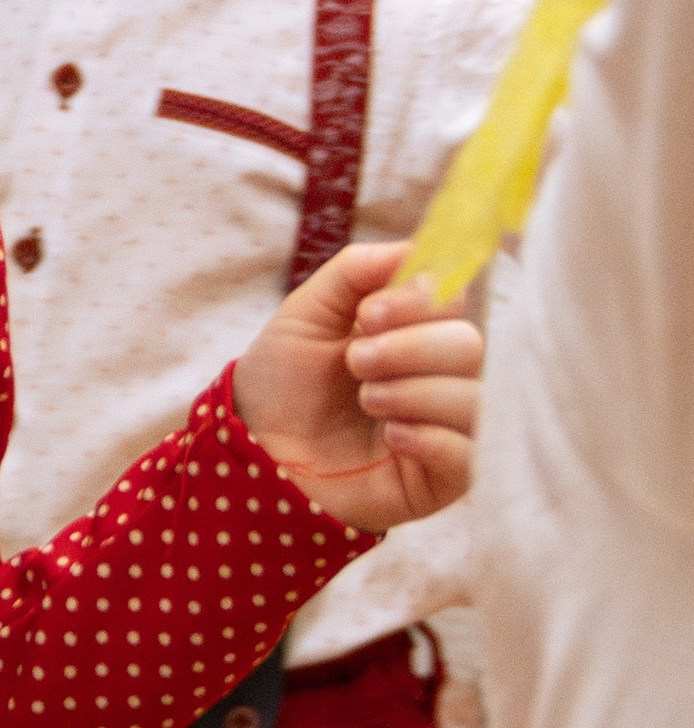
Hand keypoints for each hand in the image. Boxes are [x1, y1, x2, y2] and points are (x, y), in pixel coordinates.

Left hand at [232, 241, 482, 534]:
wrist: (254, 450)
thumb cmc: (282, 383)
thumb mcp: (306, 313)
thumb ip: (355, 272)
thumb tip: (414, 248)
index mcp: (414, 331)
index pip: (456, 300)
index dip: (421, 300)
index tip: (368, 313)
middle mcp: (439, 376)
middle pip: (470, 346)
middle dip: (409, 349)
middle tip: (357, 362)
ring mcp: (446, 428)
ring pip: (474, 399)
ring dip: (412, 393)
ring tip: (367, 401)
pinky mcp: (443, 478)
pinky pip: (469, 454)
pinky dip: (428, 438)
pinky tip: (390, 437)